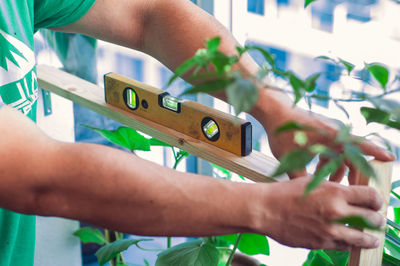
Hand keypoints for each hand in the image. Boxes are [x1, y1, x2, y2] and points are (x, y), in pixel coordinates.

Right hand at [257, 177, 384, 249]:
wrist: (265, 209)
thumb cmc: (286, 193)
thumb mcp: (313, 182)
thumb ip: (335, 189)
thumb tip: (352, 195)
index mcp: (336, 192)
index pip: (371, 197)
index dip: (377, 200)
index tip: (376, 203)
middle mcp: (337, 212)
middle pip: (372, 219)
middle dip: (377, 219)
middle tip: (377, 220)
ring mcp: (330, 230)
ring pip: (363, 238)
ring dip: (371, 238)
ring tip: (373, 239)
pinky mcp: (321, 243)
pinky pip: (344, 246)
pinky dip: (349, 244)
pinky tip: (349, 241)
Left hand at [261, 104, 394, 181]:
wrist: (274, 111)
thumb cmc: (283, 133)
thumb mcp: (291, 160)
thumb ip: (302, 178)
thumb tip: (307, 197)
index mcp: (332, 137)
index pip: (360, 145)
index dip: (377, 152)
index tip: (391, 159)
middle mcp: (334, 133)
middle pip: (352, 155)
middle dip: (353, 173)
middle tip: (352, 190)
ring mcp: (328, 132)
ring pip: (340, 154)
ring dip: (337, 169)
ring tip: (329, 184)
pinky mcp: (320, 133)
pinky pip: (331, 149)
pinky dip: (328, 161)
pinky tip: (316, 172)